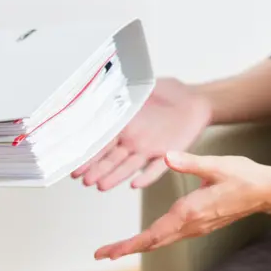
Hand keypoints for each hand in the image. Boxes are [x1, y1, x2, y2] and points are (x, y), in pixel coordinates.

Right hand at [72, 78, 211, 190]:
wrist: (196, 100)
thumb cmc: (168, 93)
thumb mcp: (141, 86)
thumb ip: (123, 90)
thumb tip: (102, 85)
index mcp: (124, 124)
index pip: (102, 141)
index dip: (88, 153)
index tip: (74, 162)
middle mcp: (133, 140)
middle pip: (111, 158)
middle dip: (96, 169)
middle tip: (82, 179)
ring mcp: (149, 149)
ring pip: (128, 166)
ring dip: (115, 176)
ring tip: (100, 186)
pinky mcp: (168, 154)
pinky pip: (156, 168)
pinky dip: (146, 177)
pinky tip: (135, 185)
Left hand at [95, 151, 270, 259]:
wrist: (267, 192)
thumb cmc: (244, 177)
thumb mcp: (218, 165)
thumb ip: (190, 162)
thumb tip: (167, 156)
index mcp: (190, 212)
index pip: (154, 234)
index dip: (130, 244)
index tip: (110, 252)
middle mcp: (190, 224)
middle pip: (152, 243)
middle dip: (125, 249)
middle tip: (101, 253)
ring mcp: (195, 227)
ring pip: (160, 241)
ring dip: (136, 245)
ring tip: (114, 249)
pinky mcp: (198, 224)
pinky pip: (169, 236)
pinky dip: (151, 240)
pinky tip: (142, 239)